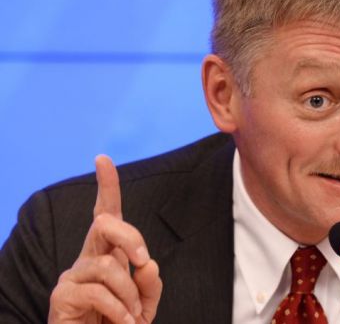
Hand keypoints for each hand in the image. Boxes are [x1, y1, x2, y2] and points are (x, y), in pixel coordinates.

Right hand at [48, 155, 162, 323]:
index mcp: (108, 254)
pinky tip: (123, 323)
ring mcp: (72, 276)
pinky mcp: (62, 296)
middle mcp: (88, 259)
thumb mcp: (144, 305)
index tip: (103, 159)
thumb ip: (150, 284)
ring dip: (129, 293)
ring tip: (132, 317)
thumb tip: (147, 263)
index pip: (107, 214)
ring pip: (108, 266)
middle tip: (144, 261)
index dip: (107, 187)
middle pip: (104, 223)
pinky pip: (99, 292)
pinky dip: (119, 310)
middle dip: (131, 237)